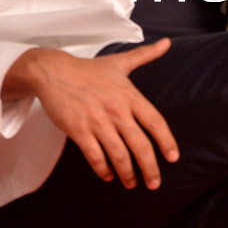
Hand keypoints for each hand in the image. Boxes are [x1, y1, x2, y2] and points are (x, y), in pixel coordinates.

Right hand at [5, 40, 177, 188]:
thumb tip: (167, 43)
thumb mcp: (120, 62)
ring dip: (127, 173)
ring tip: (132, 183)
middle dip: (150, 168)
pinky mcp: (79, 131)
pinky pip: (95, 157)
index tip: (173, 158)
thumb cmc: (89, 70)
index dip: (166, 142)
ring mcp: (98, 122)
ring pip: (119, 155)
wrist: (54, 72)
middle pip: (140, 145)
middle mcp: (117, 110)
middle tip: (154, 182)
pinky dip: (103, 169)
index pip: (155, 122)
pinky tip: (108, 175)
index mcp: (129, 95)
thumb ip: (146, 55)